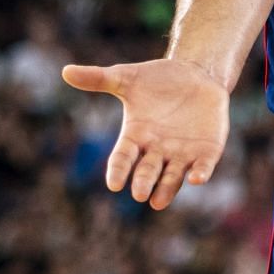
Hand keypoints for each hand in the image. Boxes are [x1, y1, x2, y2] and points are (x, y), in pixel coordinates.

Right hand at [61, 58, 230, 209]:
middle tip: (140, 194)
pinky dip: (201, 173)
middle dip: (144, 182)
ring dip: (167, 188)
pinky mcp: (207, 149)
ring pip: (173, 176)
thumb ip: (99, 79)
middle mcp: (157, 150)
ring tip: (158, 201)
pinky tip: (197, 178)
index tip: (114, 184)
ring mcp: (182, 152)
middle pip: (148, 171)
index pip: (123, 158)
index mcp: (135, 137)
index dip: (118, 171)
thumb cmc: (157, 79)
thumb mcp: (128, 77)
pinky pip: (204, 165)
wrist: (195, 73)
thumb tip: (66, 71)